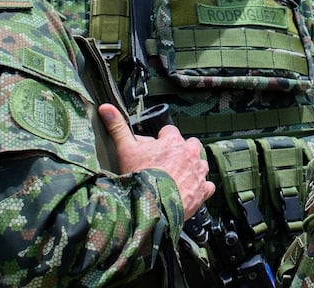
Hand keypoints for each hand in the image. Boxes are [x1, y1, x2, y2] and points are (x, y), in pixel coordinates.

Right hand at [99, 104, 213, 218]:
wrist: (153, 205)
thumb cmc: (140, 176)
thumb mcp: (125, 149)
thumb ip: (117, 127)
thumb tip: (105, 107)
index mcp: (173, 141)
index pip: (170, 131)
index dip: (162, 138)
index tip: (155, 147)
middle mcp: (189, 153)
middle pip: (191, 145)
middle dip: (183, 150)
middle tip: (169, 161)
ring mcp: (198, 172)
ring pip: (201, 164)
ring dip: (193, 168)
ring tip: (179, 176)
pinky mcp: (202, 191)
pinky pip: (208, 186)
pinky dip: (201, 188)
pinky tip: (191, 190)